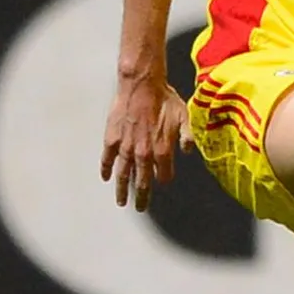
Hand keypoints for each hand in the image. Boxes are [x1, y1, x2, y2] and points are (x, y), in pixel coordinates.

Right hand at [101, 74, 194, 211]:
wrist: (142, 86)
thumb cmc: (165, 100)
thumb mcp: (185, 118)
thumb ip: (187, 137)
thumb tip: (188, 152)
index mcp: (162, 151)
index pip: (163, 176)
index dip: (164, 180)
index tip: (162, 181)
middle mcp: (143, 154)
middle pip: (141, 182)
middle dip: (141, 196)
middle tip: (140, 207)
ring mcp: (126, 148)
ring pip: (123, 175)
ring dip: (122, 190)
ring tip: (121, 202)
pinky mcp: (112, 139)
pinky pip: (107, 159)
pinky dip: (106, 169)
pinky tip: (105, 178)